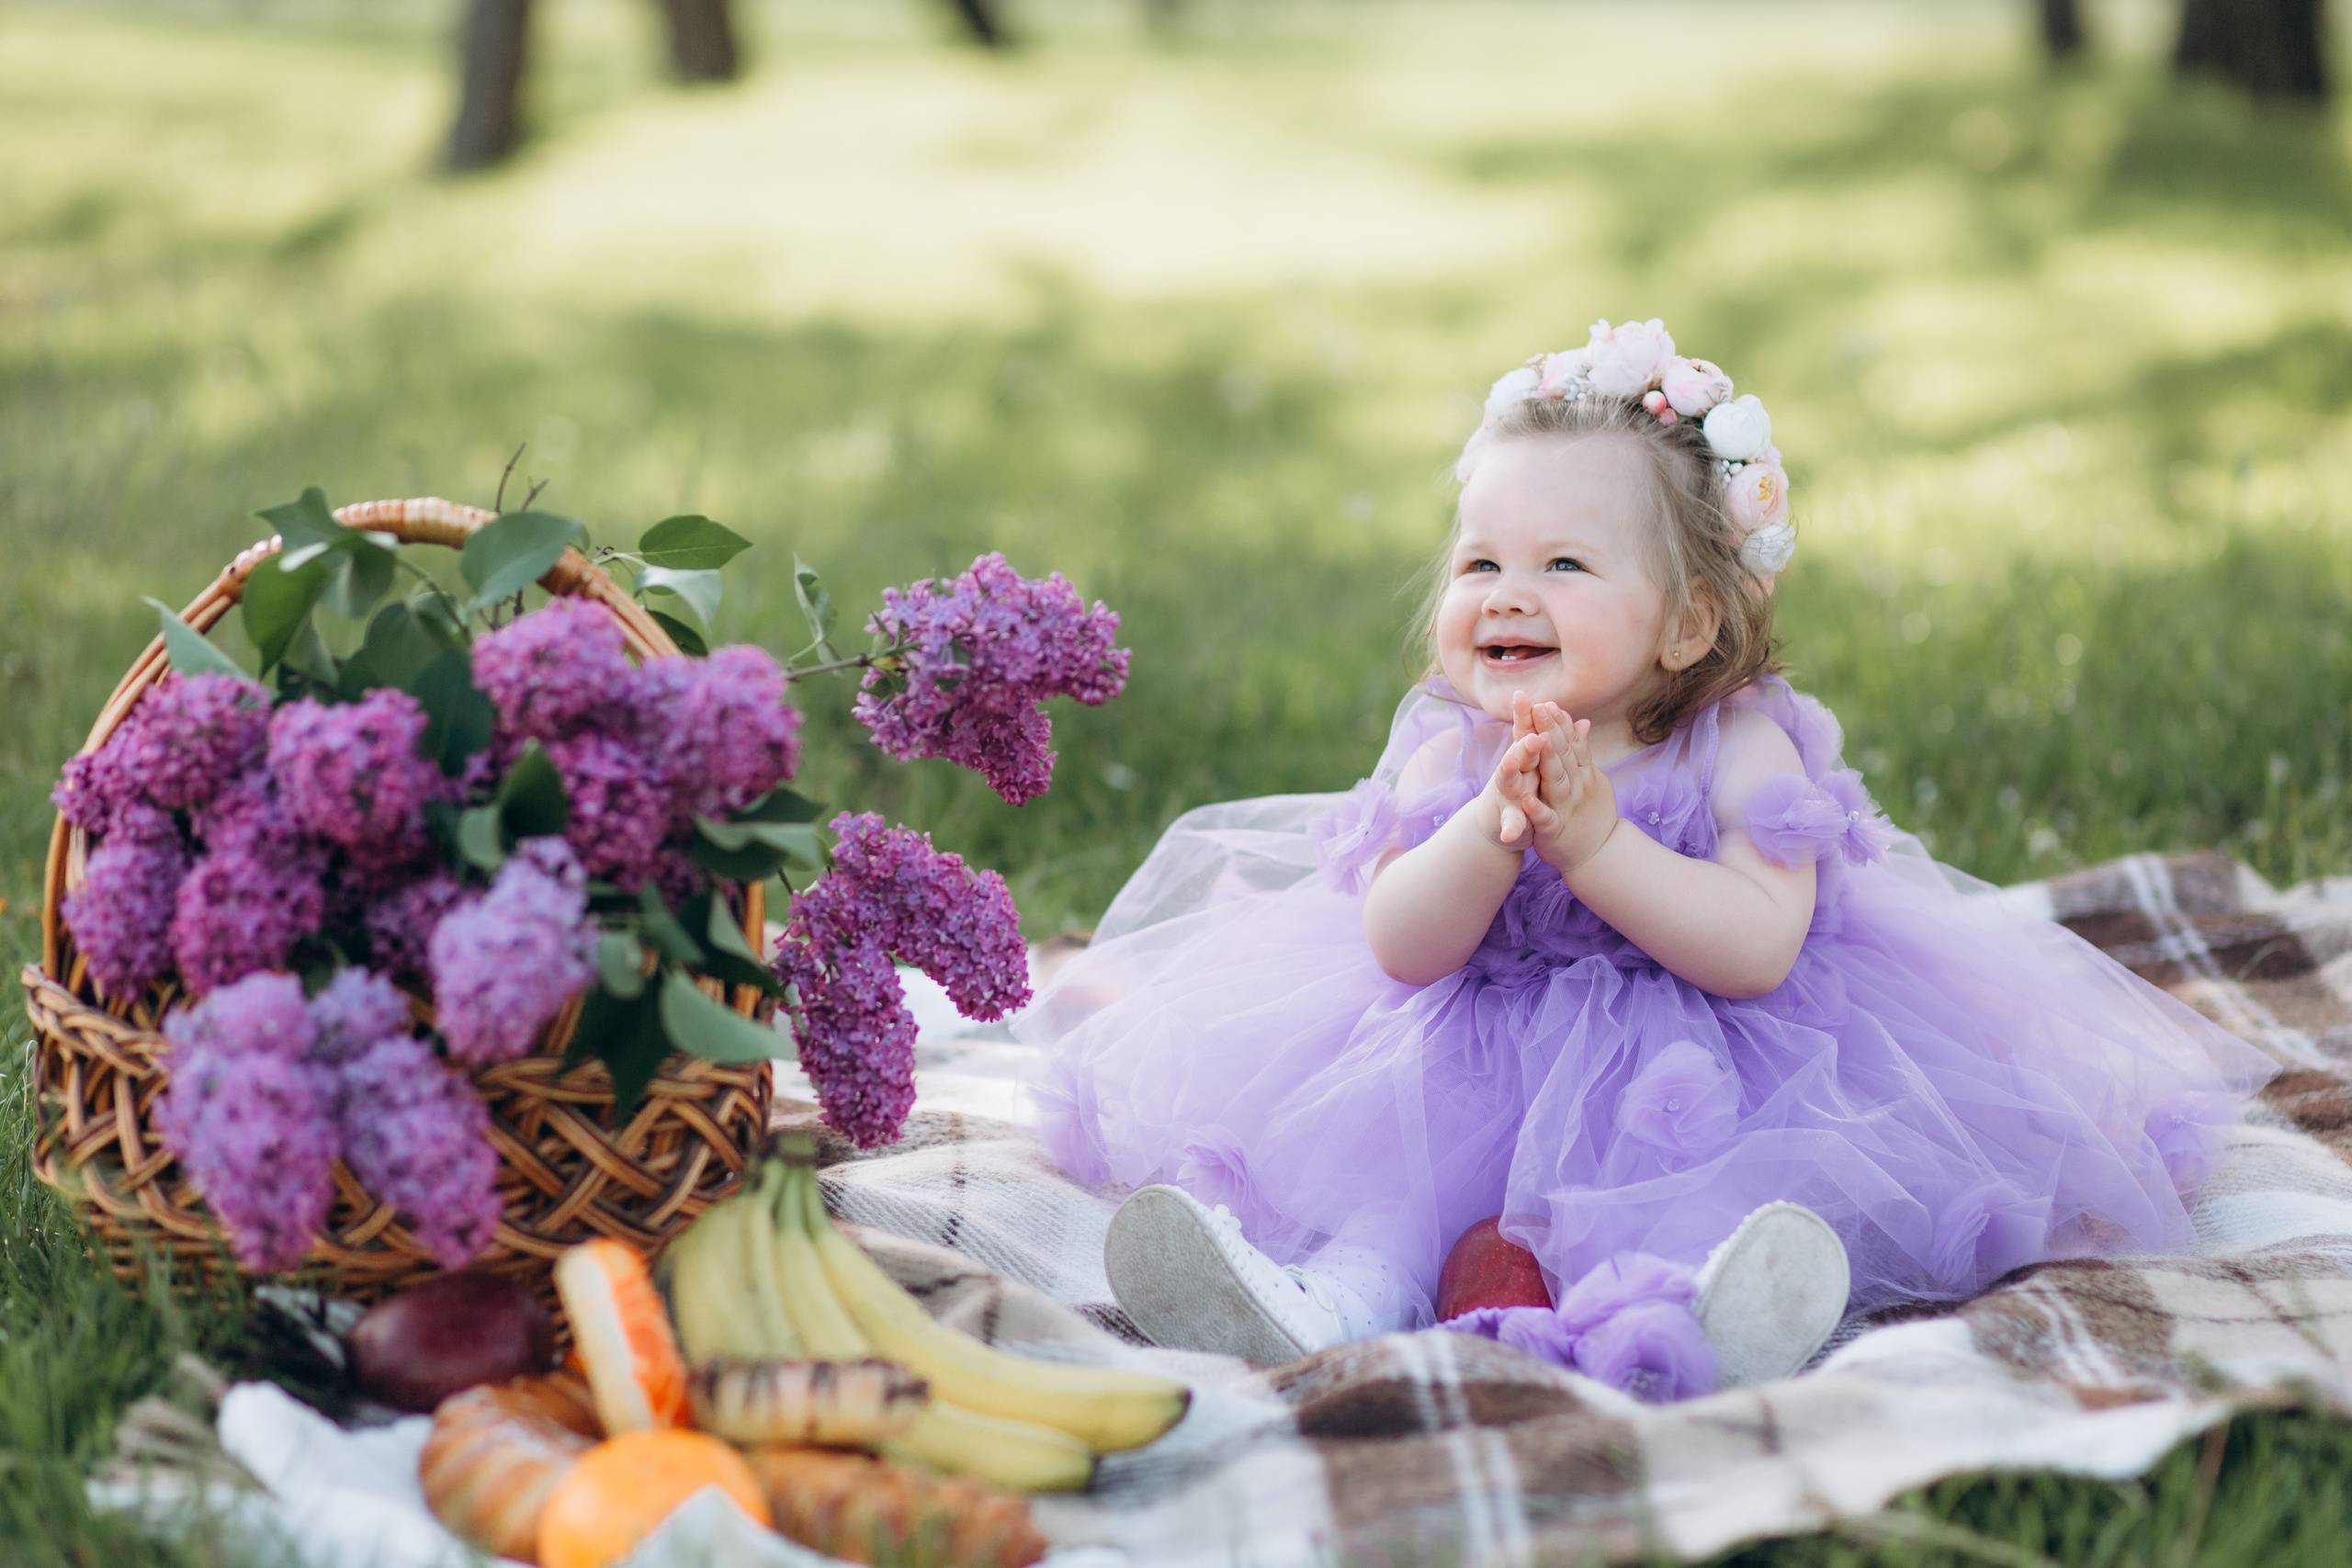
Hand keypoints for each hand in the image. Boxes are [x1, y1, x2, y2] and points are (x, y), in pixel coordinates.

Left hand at [1519, 694, 1618, 875]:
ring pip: (1557, 782)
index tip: (1549, 702)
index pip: (1573, 744)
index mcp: (1583, 774)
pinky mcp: (1554, 831)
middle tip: (1540, 707)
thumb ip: (1582, 753)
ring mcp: (1566, 808)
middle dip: (1552, 731)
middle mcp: (1577, 787)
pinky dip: (1536, 810)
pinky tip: (1524, 799)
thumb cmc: (1589, 813)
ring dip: (1547, 761)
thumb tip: (1583, 722)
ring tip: (1536, 741)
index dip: (1562, 724)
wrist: (1598, 854)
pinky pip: (1546, 819)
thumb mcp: (1589, 781)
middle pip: (1565, 756)